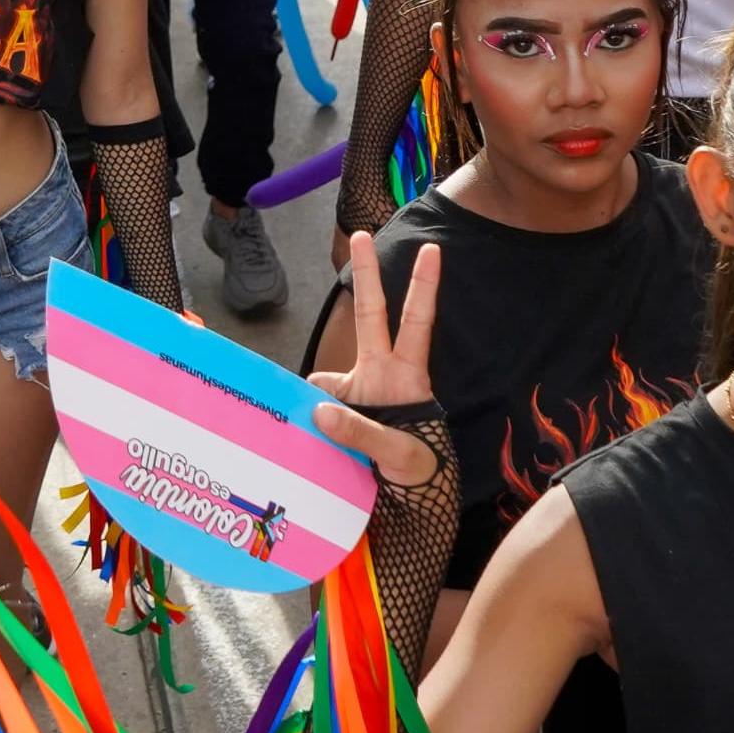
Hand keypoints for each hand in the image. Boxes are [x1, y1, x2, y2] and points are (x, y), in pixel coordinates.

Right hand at [311, 234, 438, 487]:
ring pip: (325, 379)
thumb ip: (363, 434)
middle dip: (365, 275)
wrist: (412, 500)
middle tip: (361, 232)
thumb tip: (320, 411)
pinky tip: (301, 447)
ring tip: (321, 443)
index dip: (423, 289)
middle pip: (370, 314)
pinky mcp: (337, 414)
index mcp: (403, 376)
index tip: (432, 251)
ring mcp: (357, 393)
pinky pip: (312, 408)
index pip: (415, 324)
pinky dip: (304, 422)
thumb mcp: (401, 454)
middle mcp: (378, 374)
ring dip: (313, 399)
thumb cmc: (418, 468)